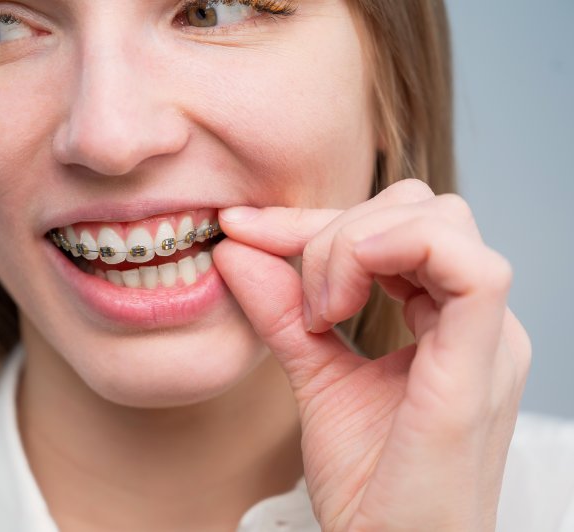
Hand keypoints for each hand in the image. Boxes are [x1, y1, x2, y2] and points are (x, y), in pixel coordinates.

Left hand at [212, 179, 531, 531]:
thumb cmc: (366, 482)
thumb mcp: (314, 374)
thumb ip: (280, 310)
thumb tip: (236, 248)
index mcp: (444, 319)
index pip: (389, 224)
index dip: (309, 219)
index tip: (242, 229)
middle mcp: (473, 320)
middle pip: (414, 208)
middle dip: (333, 232)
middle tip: (300, 305)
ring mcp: (486, 338)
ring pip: (436, 219)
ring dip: (353, 245)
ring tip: (320, 313)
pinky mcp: (483, 364)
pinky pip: (468, 267)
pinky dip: (392, 254)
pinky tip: (338, 302)